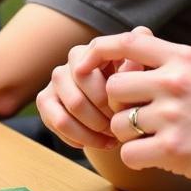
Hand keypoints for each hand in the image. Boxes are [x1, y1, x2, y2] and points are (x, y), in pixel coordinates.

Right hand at [37, 27, 152, 151]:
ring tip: (112, 138)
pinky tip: (97, 142)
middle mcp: (74, 58)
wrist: (125, 112)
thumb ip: (140, 66)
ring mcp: (57, 78)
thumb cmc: (137, 92)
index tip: (124, 110)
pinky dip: (80, 136)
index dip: (109, 94)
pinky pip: (57, 122)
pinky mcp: (45, 99)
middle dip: (104, 115)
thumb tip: (134, 59)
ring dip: (93, 128)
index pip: (95, 68)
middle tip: (120, 127)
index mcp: (97, 48)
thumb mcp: (144, 80)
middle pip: (83, 88)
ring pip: (70, 106)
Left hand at [58, 29, 190, 189]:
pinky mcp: (174, 148)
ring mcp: (173, 115)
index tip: (84, 64)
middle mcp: (175, 82)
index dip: (98, 52)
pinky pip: (129, 154)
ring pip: (119, 124)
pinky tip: (156, 157)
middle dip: (117, 107)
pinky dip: (136, 159)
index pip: (126, 43)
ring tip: (153, 140)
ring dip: (128, 136)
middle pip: (113, 88)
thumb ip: (174, 62)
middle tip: (136, 119)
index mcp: (183, 58)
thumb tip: (136, 48)